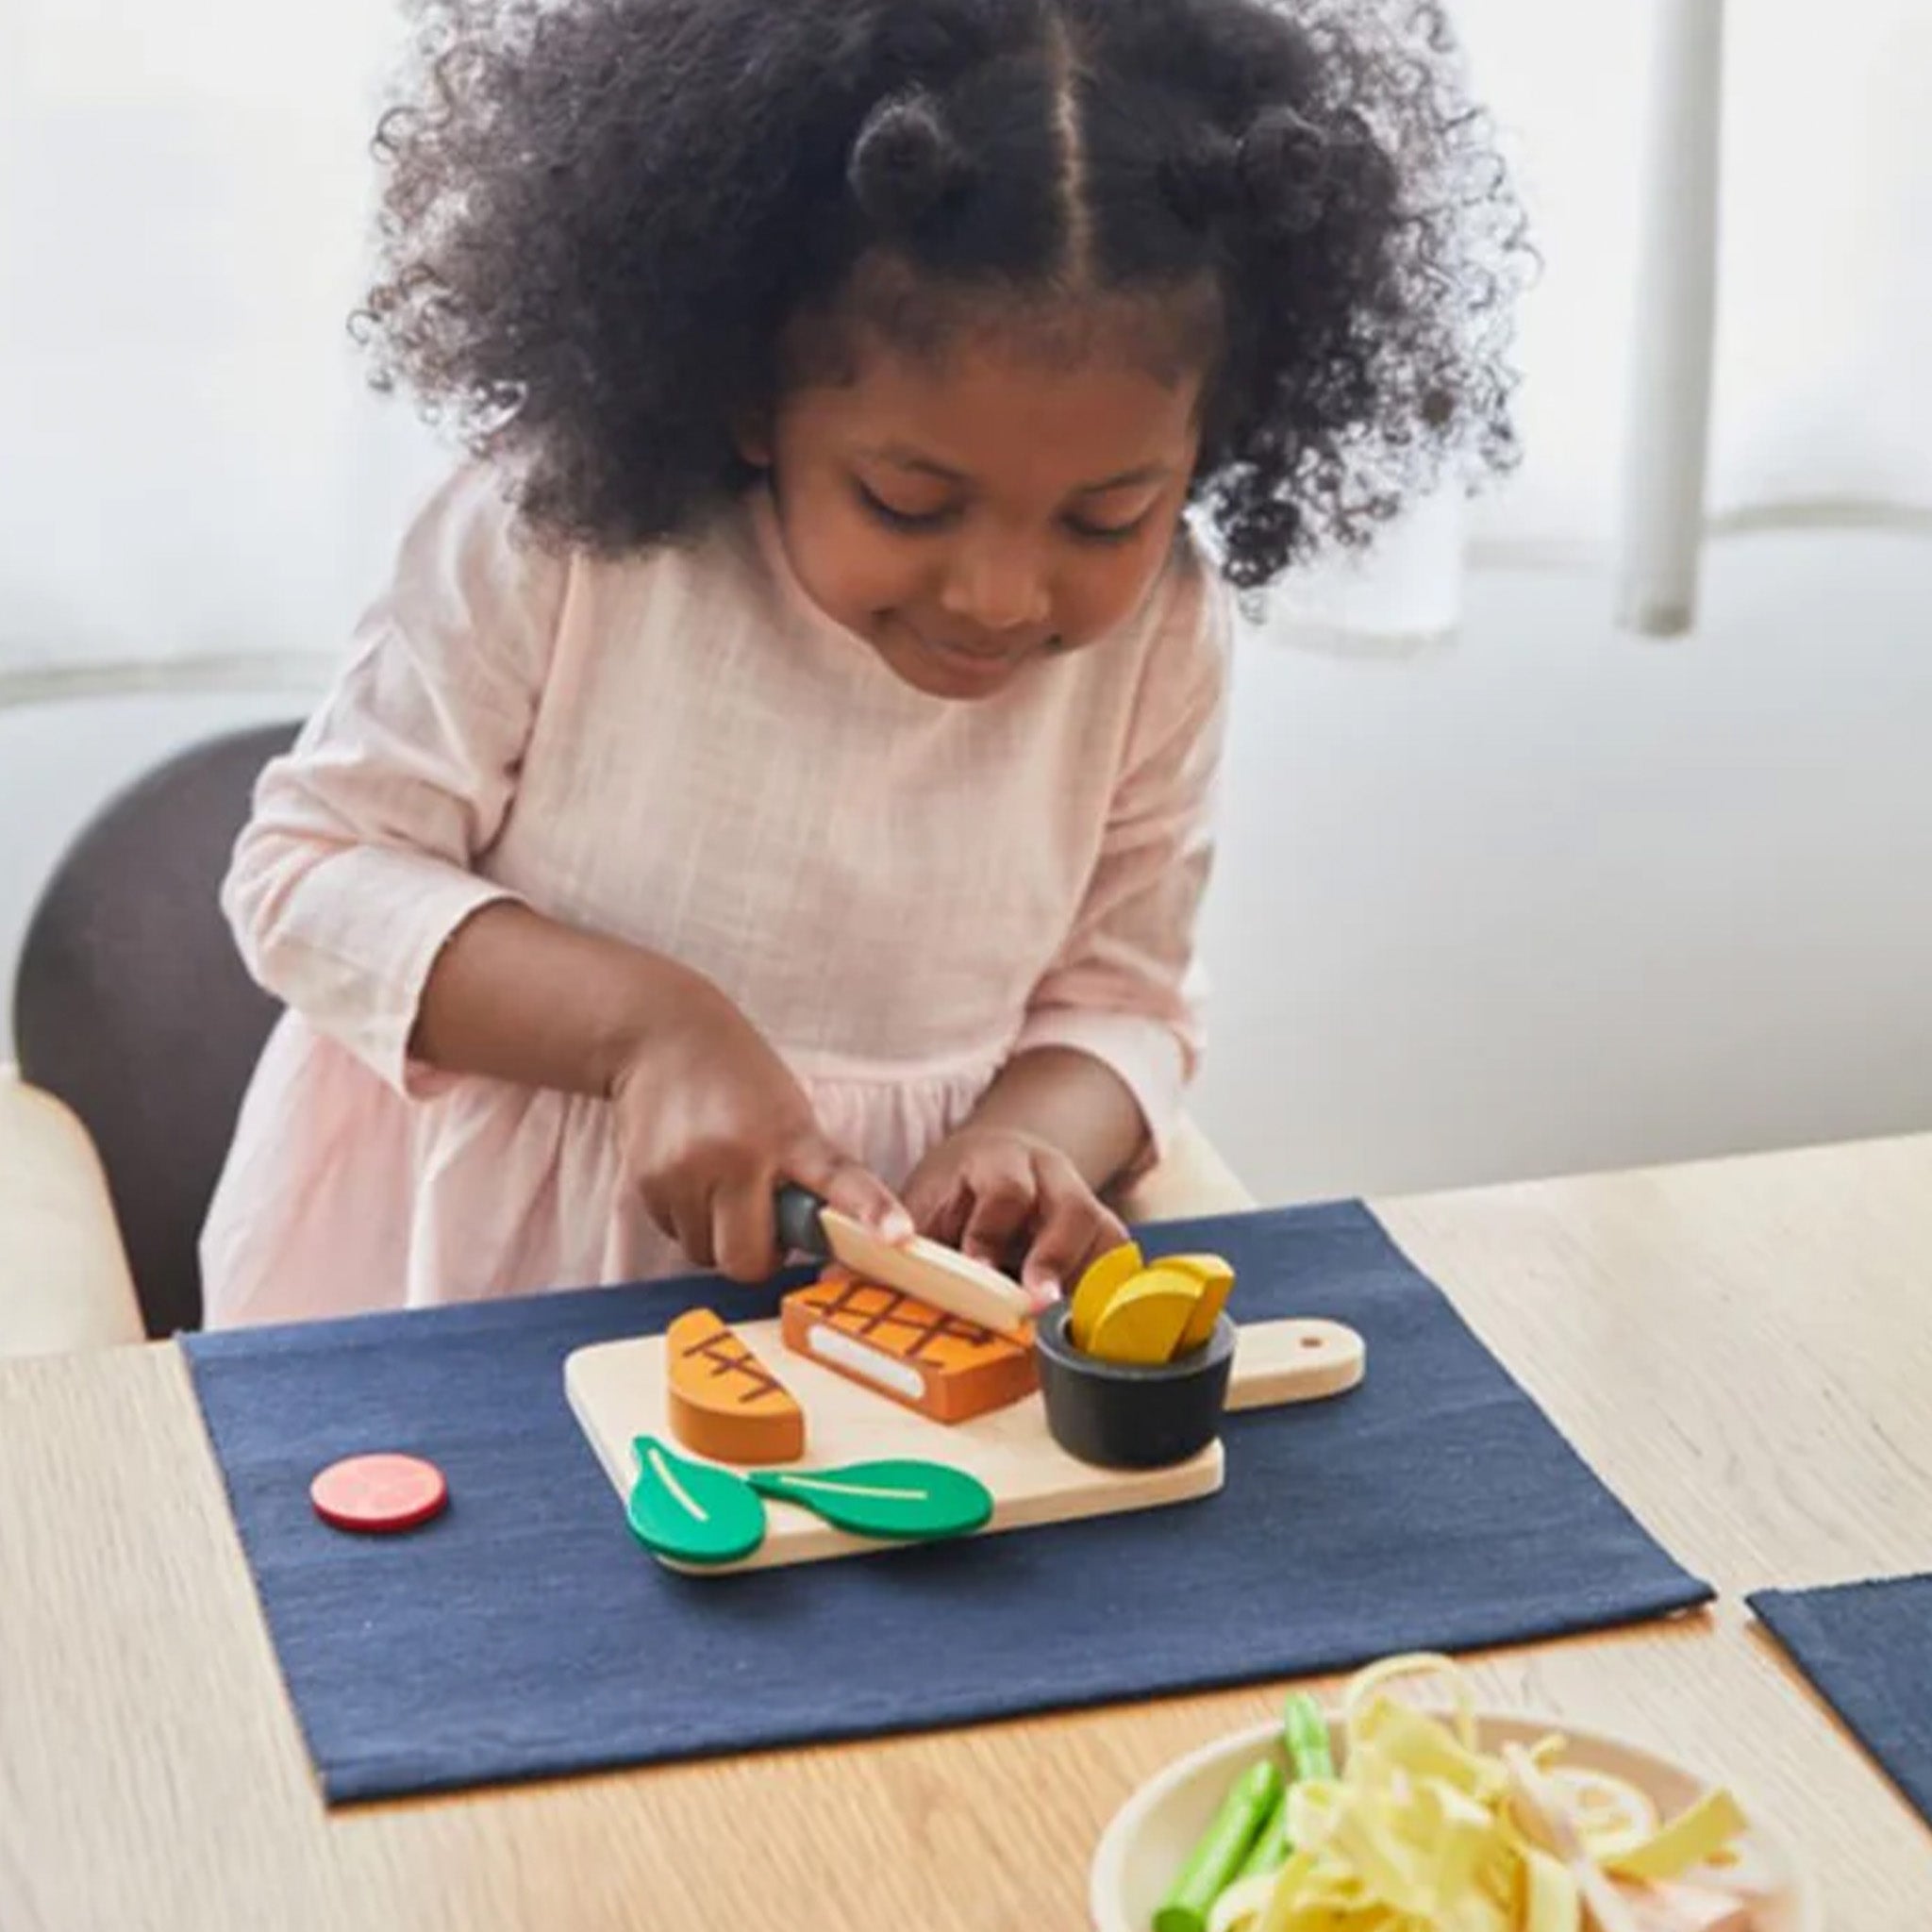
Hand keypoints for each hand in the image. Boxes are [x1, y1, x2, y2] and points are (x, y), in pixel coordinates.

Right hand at [610, 977, 909, 1280]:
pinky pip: (674, 1235)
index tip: (898, 1236)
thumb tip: (818, 1231)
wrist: (659, 1035)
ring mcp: (686, 1173)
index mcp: (788, 1134)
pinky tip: (688, 1174)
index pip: (837, 1179)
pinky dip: (686, 1218)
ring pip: (705, 1253)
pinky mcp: (646, 1182)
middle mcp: (736, 1157)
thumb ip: (805, 1168)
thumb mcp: (788, 1110)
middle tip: (761, 1223)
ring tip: (718, 1184)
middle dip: (756, 1255)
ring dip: (716, 1235)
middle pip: (747, 1259)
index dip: (870, 1210)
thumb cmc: (737, 1076)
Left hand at [900, 1125, 1129, 1309]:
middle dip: (1056, 1259)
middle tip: (1038, 1302)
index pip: (1006, 1192)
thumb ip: (917, 1244)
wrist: (989, 1162)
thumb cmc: (951, 1194)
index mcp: (998, 1159)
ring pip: (1107, 1235)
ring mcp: (1083, 1199)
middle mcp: (1050, 1173)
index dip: (991, 1234)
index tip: (978, 1271)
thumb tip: (885, 1291)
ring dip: (1089, 1282)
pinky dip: (1103, 1291)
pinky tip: (1081, 1321)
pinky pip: (1116, 1260)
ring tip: (1067, 1324)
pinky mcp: (1100, 1230)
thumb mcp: (924, 1205)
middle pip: (1073, 1210)